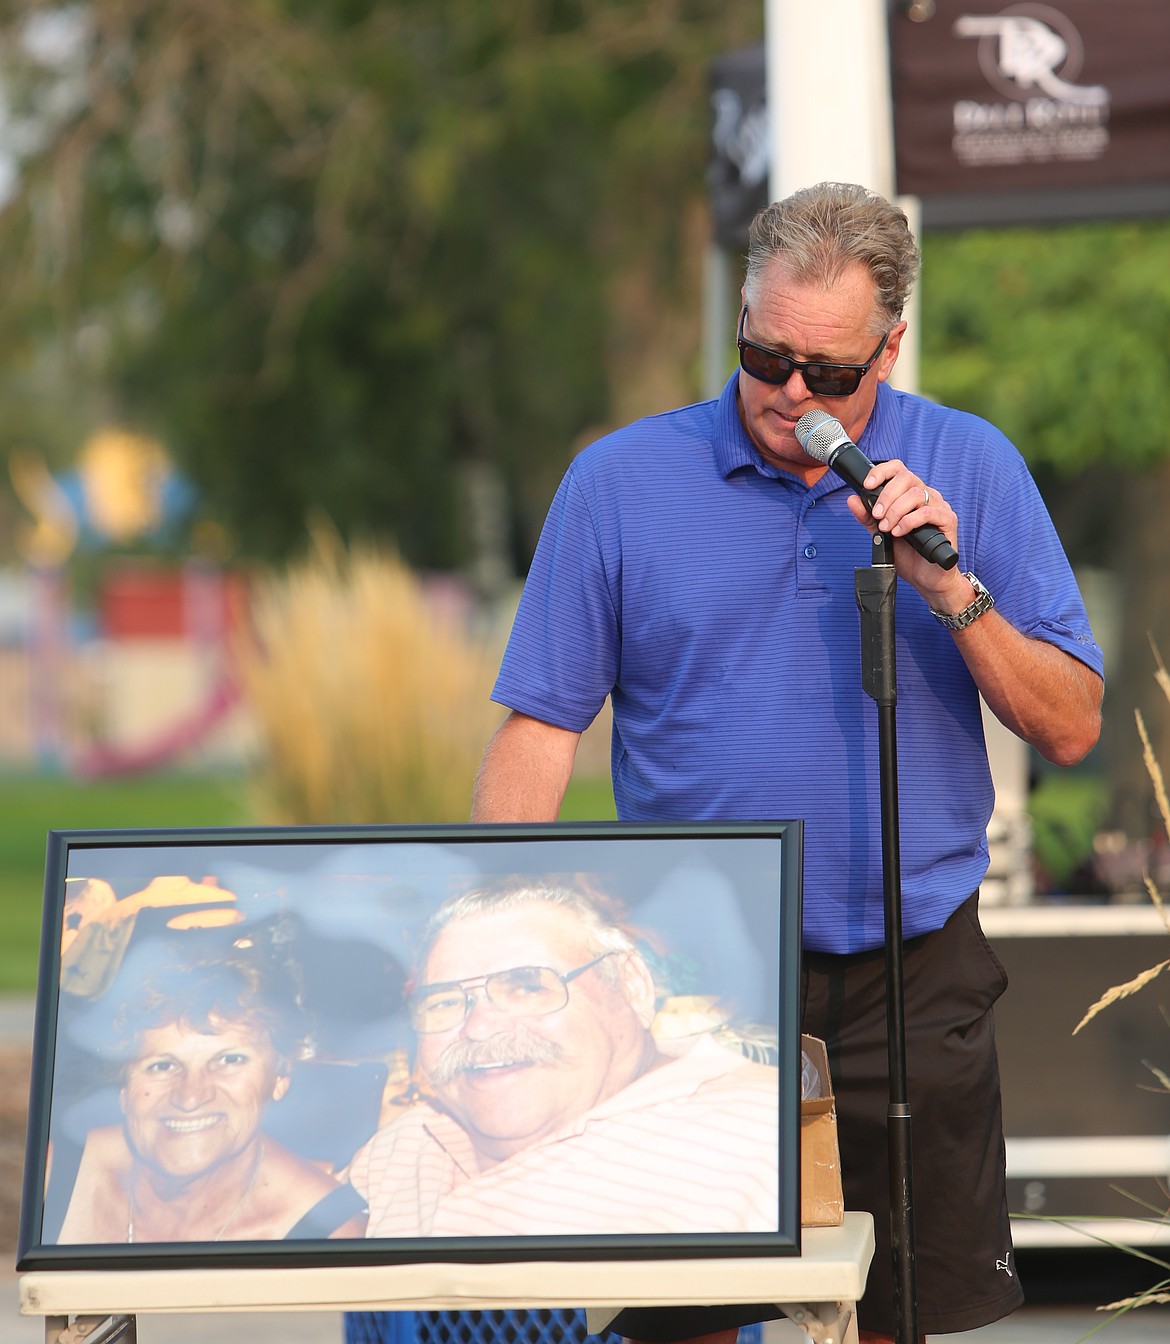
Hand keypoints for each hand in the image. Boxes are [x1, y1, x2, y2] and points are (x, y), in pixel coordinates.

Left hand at [844, 458, 964, 604]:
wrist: (924, 578)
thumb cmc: (907, 554)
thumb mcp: (880, 534)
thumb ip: (867, 517)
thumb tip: (852, 499)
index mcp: (910, 494)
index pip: (898, 469)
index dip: (882, 472)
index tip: (867, 485)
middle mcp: (926, 495)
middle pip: (906, 478)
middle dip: (886, 496)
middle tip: (877, 516)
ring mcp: (938, 506)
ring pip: (916, 494)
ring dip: (896, 511)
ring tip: (887, 528)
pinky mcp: (948, 520)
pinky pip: (927, 512)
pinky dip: (909, 521)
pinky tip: (899, 532)